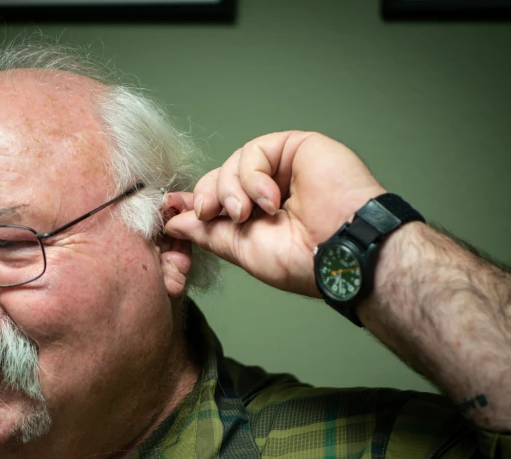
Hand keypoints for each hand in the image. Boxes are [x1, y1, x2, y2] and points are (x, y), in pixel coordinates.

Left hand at [165, 131, 386, 296]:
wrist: (341, 252)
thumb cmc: (302, 260)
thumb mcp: (242, 250)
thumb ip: (208, 232)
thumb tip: (176, 222)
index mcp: (259, 215)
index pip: (218, 199)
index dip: (193, 202)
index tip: (169, 209)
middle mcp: (270, 189)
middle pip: (220, 178)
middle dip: (208, 197)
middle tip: (212, 215)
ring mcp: (284, 168)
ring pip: (233, 163)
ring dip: (231, 190)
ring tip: (249, 213)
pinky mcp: (296, 147)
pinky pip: (255, 151)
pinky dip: (253, 177)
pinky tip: (271, 200)